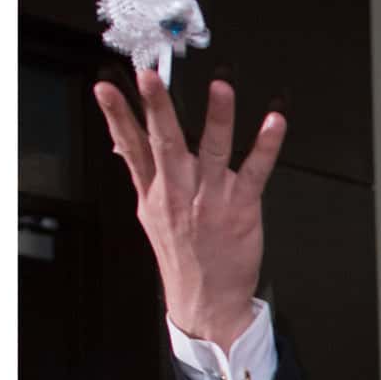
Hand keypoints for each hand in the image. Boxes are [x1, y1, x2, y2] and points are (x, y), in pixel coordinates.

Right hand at [99, 73, 284, 349]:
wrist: (206, 301)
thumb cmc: (182, 257)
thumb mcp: (151, 217)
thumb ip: (142, 177)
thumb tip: (123, 146)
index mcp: (154, 193)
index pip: (130, 147)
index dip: (117, 117)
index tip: (106, 89)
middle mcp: (178, 193)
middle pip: (164, 143)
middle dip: (156, 108)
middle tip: (149, 78)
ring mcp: (209, 200)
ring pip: (213, 151)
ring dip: (218, 117)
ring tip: (221, 88)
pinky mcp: (240, 208)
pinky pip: (255, 171)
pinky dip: (266, 145)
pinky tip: (274, 121)